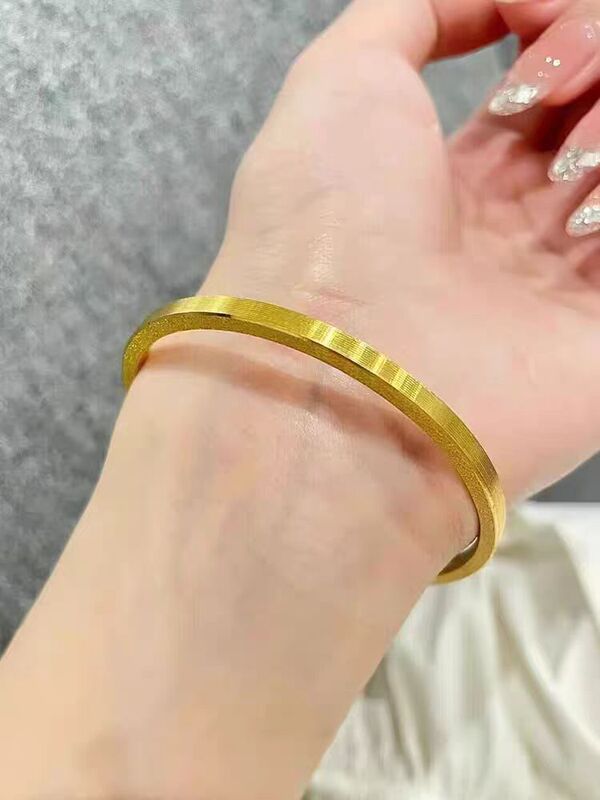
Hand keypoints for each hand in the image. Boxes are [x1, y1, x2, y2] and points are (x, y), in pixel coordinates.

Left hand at [199, 0, 599, 501]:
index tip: (527, 62)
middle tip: (545, 94)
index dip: (560, 42)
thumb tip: (518, 3)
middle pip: (595, 124)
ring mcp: (561, 289)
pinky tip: (593, 210)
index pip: (545, 95)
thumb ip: (421, 13)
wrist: (343, 360)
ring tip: (573, 163)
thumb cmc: (324, 222)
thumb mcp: (342, 76)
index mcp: (451, 183)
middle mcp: (512, 235)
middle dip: (594, 64)